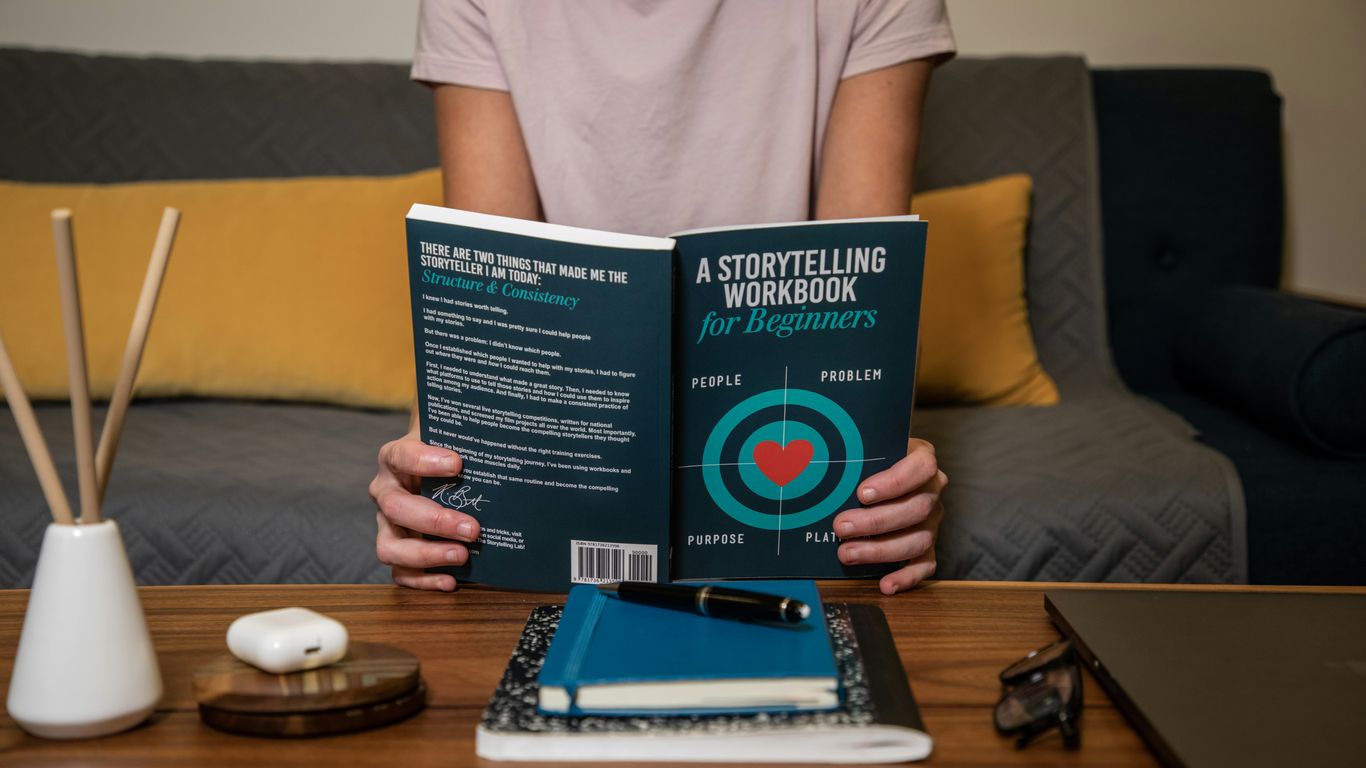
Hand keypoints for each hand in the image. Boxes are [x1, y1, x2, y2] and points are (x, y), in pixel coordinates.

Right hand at [369, 428, 479, 590]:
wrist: (435, 468)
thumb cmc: (446, 454)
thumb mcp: (452, 440)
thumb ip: (467, 440)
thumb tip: (508, 444)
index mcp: (394, 459)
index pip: (401, 457)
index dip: (424, 461)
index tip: (458, 464)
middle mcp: (385, 492)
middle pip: (396, 508)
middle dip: (435, 521)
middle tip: (472, 529)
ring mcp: (387, 524)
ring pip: (391, 547)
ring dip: (427, 554)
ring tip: (462, 555)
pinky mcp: (396, 550)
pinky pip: (401, 573)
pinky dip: (425, 580)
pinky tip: (451, 580)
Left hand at [832, 438, 945, 594]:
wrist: (878, 474)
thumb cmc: (868, 462)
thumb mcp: (861, 451)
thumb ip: (848, 455)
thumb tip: (800, 460)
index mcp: (922, 461)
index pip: (921, 468)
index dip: (894, 482)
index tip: (862, 493)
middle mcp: (932, 491)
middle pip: (916, 508)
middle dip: (875, 521)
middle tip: (841, 526)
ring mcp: (931, 521)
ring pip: (918, 539)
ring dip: (881, 550)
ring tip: (847, 553)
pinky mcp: (927, 545)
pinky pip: (925, 565)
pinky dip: (906, 577)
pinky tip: (885, 584)